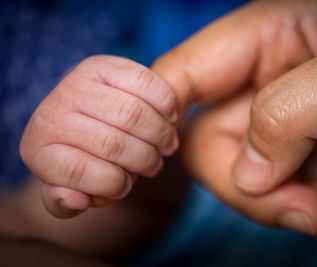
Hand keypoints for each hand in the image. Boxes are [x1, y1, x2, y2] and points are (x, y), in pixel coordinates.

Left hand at [20, 55, 178, 217]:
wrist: (89, 114)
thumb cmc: (87, 156)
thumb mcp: (72, 185)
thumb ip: (68, 203)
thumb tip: (77, 199)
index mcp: (38, 148)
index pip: (78, 172)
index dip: (113, 185)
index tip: (125, 184)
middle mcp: (51, 111)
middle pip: (113, 144)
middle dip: (145, 162)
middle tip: (155, 165)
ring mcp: (76, 82)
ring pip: (134, 115)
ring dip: (161, 136)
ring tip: (165, 145)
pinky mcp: (104, 64)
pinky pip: (146, 84)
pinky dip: (166, 106)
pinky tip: (169, 117)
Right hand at [153, 0, 316, 234]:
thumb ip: (296, 111)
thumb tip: (251, 173)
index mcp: (268, 32)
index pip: (183, 74)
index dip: (160, 114)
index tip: (160, 157)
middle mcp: (272, 74)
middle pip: (214, 140)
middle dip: (251, 188)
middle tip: (306, 212)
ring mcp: (297, 116)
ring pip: (254, 174)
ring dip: (293, 205)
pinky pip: (295, 189)